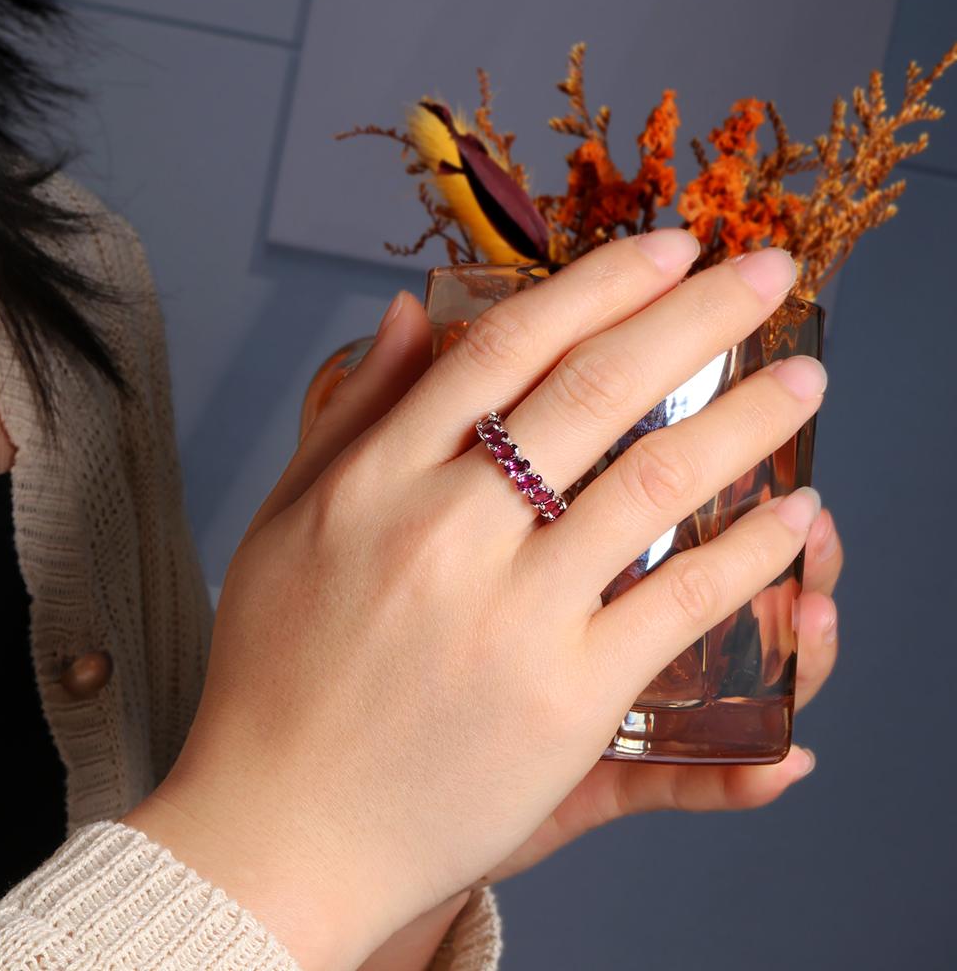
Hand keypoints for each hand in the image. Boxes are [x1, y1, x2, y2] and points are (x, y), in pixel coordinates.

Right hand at [125, 233, 827, 970]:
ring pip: (653, 483)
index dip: (600, 284)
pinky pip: (677, 605)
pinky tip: (793, 521)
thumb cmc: (275, 674)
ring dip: (745, 420)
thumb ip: (350, 412)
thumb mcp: (284, 525)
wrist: (279, 827)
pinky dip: (747, 557)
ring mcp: (510, 616)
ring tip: (803, 384)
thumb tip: (412, 310)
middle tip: (768, 276)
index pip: (506, 349)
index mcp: (374, 481)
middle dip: (699, 317)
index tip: (668, 250)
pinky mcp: (562, 700)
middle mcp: (445, 533)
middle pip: (596, 392)